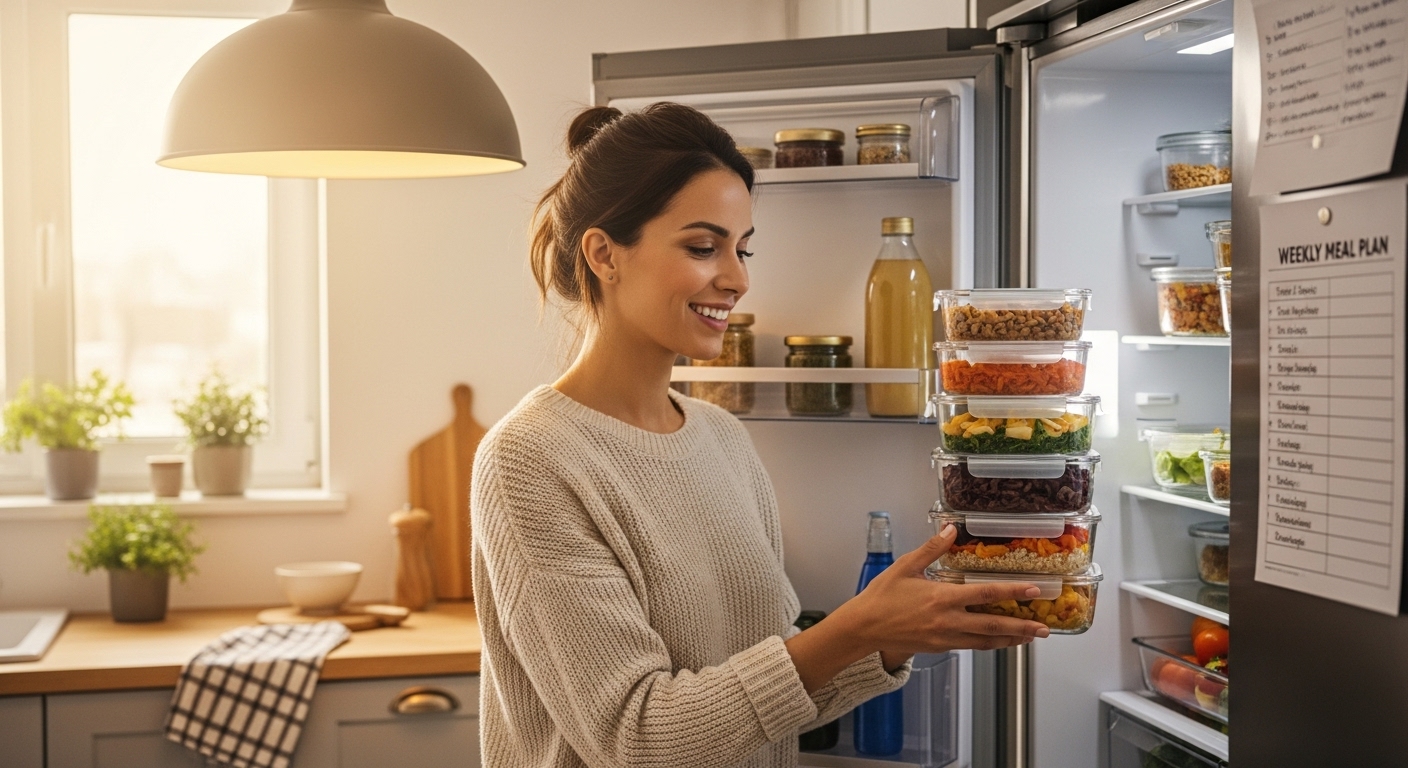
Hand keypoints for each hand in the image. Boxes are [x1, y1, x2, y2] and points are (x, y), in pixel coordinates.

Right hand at [829, 524, 1050, 655]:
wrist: (863, 628)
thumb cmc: (881, 596)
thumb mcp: (905, 566)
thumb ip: (931, 549)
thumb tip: (950, 529)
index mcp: (942, 598)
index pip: (985, 595)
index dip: (1012, 592)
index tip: (1033, 591)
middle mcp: (948, 621)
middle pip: (993, 626)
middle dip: (1021, 627)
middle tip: (1043, 628)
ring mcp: (945, 637)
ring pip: (986, 641)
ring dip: (1010, 639)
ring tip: (1029, 638)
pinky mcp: (940, 647)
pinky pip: (971, 646)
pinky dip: (990, 644)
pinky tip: (999, 641)